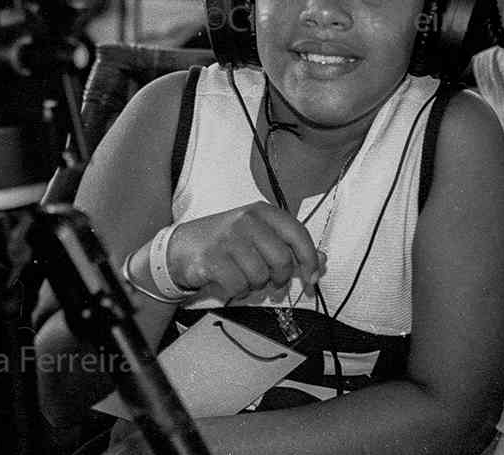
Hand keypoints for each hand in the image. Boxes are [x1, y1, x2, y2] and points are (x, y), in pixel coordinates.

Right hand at [166, 203, 325, 301]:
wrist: (182, 247)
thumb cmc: (226, 241)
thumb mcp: (260, 235)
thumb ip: (290, 246)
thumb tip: (322, 259)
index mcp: (263, 212)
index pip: (298, 234)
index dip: (310, 259)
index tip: (311, 278)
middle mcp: (247, 221)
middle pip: (281, 260)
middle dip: (279, 278)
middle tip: (270, 281)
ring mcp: (229, 238)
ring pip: (260, 276)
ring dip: (255, 285)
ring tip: (244, 277)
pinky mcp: (212, 258)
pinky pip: (239, 286)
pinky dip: (237, 291)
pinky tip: (230, 282)